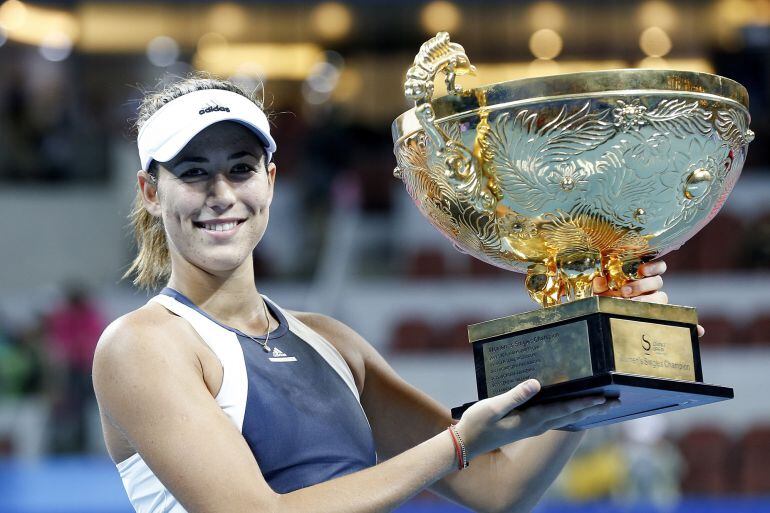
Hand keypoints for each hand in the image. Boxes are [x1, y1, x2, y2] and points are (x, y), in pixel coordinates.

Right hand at [455, 379, 616, 459]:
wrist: (466, 444)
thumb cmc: (477, 424)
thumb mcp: (493, 407)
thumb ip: (515, 395)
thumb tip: (536, 383)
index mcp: (532, 419)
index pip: (564, 410)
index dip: (585, 403)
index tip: (603, 398)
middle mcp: (537, 425)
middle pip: (572, 415)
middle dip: (593, 407)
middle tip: (614, 402)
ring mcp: (532, 427)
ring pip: (566, 418)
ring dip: (584, 411)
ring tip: (601, 405)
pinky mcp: (526, 427)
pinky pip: (555, 419)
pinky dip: (569, 413)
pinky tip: (572, 411)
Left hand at [592, 260, 704, 336]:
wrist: (603, 318)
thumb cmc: (603, 301)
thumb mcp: (599, 293)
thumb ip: (599, 286)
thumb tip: (600, 281)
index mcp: (642, 277)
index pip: (658, 267)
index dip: (654, 266)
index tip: (642, 269)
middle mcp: (652, 290)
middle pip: (657, 283)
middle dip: (642, 286)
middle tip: (625, 292)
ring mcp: (656, 305)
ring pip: (662, 299)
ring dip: (649, 301)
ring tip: (632, 306)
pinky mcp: (660, 320)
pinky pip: (681, 323)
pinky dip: (692, 326)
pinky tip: (698, 331)